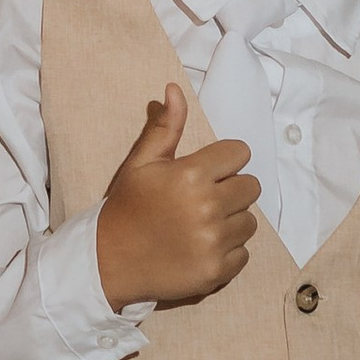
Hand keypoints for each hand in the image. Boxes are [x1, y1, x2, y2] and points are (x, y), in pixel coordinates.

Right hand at [95, 86, 259, 311]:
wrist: (109, 261)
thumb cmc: (127, 206)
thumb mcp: (141, 163)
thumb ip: (165, 127)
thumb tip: (175, 89)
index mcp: (190, 175)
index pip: (240, 153)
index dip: (225, 160)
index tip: (207, 171)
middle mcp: (207, 207)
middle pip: (250, 186)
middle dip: (230, 189)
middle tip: (201, 199)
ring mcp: (214, 242)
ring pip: (249, 221)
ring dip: (231, 221)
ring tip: (200, 225)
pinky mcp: (217, 271)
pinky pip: (243, 252)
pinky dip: (227, 251)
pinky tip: (201, 247)